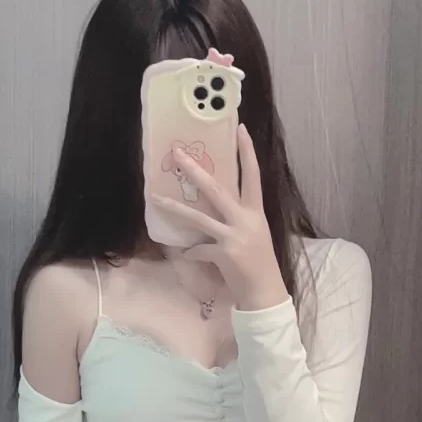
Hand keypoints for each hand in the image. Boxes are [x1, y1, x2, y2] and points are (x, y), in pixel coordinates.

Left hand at [150, 125, 289, 310]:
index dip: (247, 152)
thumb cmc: (259, 262)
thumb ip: (237, 218)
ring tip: (155, 198)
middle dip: (195, 171)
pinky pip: (198, 250)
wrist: (265, 292)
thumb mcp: (254, 233)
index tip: (239, 129)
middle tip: (177, 153)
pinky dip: (190, 252)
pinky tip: (186, 255)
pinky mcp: (224, 254)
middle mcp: (246, 219)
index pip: (252, 175)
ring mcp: (235, 236)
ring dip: (175, 208)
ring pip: (199, 217)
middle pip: (217, 189)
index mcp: (256, 212)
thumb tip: (215, 208)